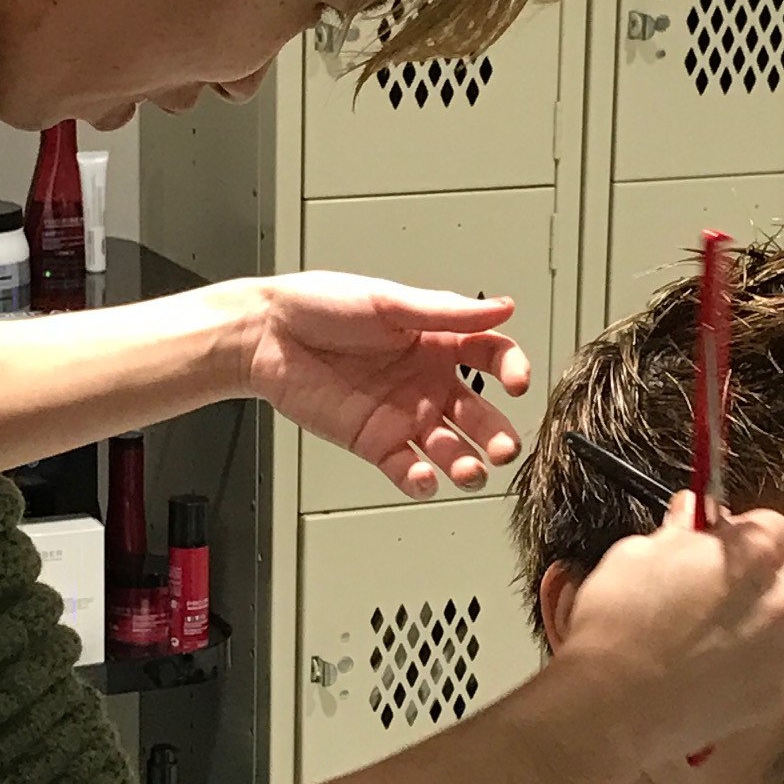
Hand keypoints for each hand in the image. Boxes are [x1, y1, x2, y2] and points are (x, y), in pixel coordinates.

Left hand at [242, 274, 530, 497]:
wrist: (266, 336)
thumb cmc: (319, 306)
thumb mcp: (387, 302)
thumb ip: (444, 312)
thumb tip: (502, 307)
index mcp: (436, 341)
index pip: (491, 356)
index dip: (512, 369)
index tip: (517, 383)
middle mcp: (426, 381)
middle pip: (478, 413)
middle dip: (496, 434)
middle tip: (503, 448)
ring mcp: (403, 415)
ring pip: (450, 448)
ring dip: (466, 464)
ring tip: (469, 471)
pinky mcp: (375, 443)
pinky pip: (407, 469)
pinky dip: (421, 480)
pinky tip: (425, 478)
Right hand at [552, 492, 783, 776]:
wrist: (612, 706)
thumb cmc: (618, 621)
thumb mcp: (636, 554)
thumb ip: (679, 532)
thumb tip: (691, 515)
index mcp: (753, 556)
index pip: (774, 524)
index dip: (742, 530)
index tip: (715, 542)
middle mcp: (782, 602)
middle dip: (766, 569)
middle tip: (719, 582)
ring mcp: (781, 655)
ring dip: (759, 620)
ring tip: (708, 636)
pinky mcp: (772, 699)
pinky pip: (769, 671)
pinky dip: (748, 668)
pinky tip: (707, 674)